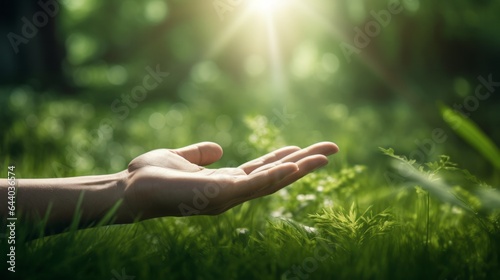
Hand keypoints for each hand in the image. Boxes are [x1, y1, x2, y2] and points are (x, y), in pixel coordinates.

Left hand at [118, 142, 338, 221]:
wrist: (129, 189)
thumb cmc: (149, 176)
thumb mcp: (179, 157)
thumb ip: (199, 153)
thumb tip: (219, 148)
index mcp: (223, 182)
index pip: (261, 169)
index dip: (282, 159)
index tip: (302, 148)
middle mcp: (231, 192)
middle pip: (274, 175)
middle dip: (303, 163)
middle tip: (331, 150)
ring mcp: (227, 196)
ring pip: (271, 181)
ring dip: (298, 169)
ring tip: (324, 156)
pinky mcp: (219, 195)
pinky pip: (254, 184)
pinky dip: (275, 175)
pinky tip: (295, 165)